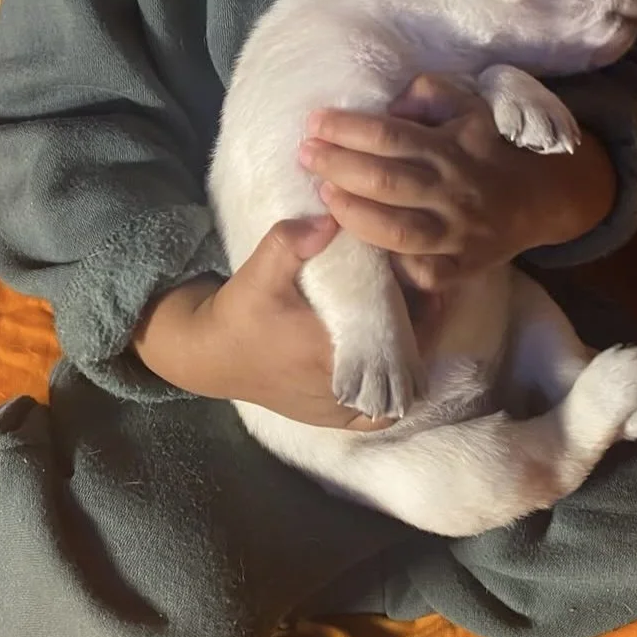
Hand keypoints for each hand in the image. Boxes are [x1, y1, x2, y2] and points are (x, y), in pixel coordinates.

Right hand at [133, 216, 446, 428]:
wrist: (210, 355)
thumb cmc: (239, 314)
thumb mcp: (259, 272)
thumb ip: (291, 242)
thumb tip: (332, 218)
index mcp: (331, 353)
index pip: (399, 338)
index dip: (422, 312)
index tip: (425, 283)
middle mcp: (342, 390)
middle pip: (407, 363)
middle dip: (422, 330)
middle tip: (426, 295)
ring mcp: (340, 409)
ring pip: (399, 391)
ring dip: (413, 357)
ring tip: (415, 321)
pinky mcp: (333, 419)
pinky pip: (381, 413)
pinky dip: (396, 391)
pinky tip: (398, 360)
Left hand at [299, 75, 616, 290]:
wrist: (541, 198)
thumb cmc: (490, 145)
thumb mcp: (469, 105)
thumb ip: (429, 93)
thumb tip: (389, 102)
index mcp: (453, 146)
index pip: (390, 135)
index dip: (347, 129)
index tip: (315, 122)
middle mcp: (453, 189)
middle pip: (385, 179)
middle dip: (337, 166)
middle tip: (305, 154)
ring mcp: (457, 233)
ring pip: (395, 230)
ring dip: (352, 212)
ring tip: (323, 194)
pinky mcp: (460, 268)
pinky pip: (419, 271)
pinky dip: (389, 263)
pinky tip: (360, 248)